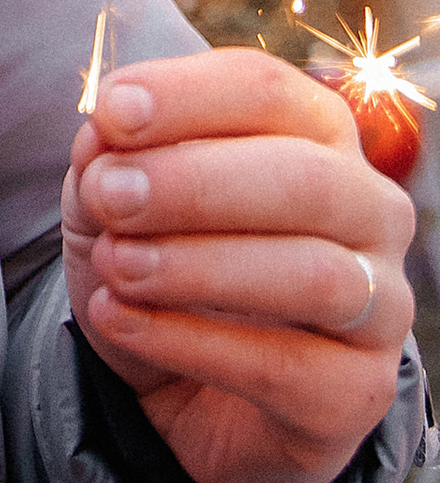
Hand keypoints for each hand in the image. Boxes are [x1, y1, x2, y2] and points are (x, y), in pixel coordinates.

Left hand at [64, 48, 416, 482]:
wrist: (179, 388)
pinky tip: (120, 320)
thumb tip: (103, 134)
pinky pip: (286, 367)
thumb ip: (109, 160)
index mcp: (315, 134)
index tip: (109, 112)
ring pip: (315, 275)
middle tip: (109, 196)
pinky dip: (191, 341)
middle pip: (307, 178)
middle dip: (195, 184)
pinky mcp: (357, 392)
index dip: (186, 96)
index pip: (267, 90)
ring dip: (198, 267)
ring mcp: (379, 304)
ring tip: (115, 265)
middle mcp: (367, 210)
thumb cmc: (161, 262)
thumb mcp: (115, 202)